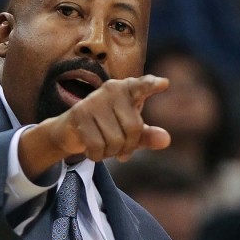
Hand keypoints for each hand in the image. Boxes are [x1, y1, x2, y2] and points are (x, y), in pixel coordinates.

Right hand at [21, 75, 170, 173]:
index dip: (151, 85)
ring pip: (115, 140)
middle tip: (119, 147)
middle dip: (128, 146)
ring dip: (111, 153)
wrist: (73, 130)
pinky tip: (93, 150)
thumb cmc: (109, 127)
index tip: (164, 84)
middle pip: (133, 128)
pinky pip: (97, 146)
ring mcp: (94, 99)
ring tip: (104, 145)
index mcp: (129, 89)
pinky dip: (97, 156)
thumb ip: (149, 136)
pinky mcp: (79, 113)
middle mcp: (112, 89)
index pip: (142, 86)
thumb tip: (166, 140)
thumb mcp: (131, 133)